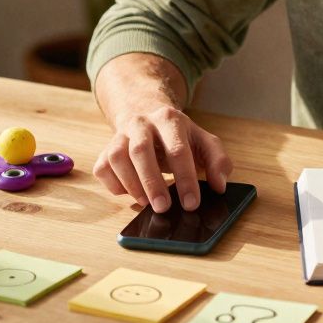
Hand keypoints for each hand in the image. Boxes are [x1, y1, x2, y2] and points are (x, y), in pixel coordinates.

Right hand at [92, 103, 232, 212]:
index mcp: (170, 120)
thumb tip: (219, 186)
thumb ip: (218, 160)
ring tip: (147, 203)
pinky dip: (114, 185)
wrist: (146, 114)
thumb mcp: (204, 141)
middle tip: (164, 209)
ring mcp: (120, 135)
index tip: (191, 204)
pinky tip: (130, 193)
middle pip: (141, 151)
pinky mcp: (105, 150)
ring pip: (117, 157)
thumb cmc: (178, 136)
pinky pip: (102, 168)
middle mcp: (141, 123)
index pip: (178, 150)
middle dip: (152, 183)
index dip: (185, 179)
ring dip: (131, 184)